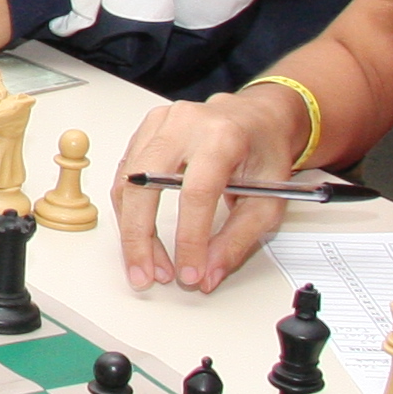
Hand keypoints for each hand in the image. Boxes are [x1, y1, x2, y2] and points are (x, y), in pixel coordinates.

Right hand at [114, 87, 305, 293]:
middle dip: (141, 238)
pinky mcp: (146, 131)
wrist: (258, 118)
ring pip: (127, 183)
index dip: (189, 239)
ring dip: (132, 231)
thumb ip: (238, 240)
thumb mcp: (268, 200)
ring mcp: (161, 123)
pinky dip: (129, 212)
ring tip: (148, 264)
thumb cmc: (264, 152)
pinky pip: (124, 176)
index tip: (190, 272)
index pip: (196, 192)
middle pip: (145, 183)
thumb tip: (208, 273)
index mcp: (223, 136)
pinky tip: (140, 237)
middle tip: (147, 275)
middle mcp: (186, 123)